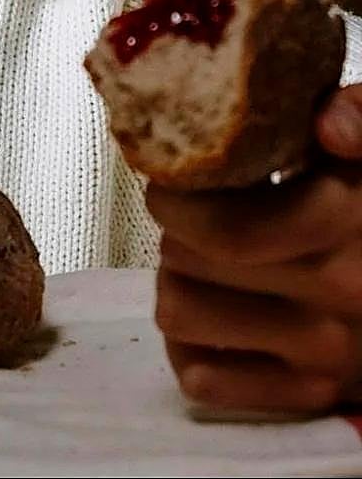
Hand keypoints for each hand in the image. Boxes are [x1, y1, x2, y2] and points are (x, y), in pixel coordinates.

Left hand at [149, 84, 361, 414]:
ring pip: (178, 314)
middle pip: (185, 262)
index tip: (170, 185)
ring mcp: (326, 354)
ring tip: (204, 266)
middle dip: (174, 233)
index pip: (224, 229)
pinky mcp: (311, 397)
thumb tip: (330, 126)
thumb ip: (359, 116)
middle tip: (192, 223)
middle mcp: (340, 294)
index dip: (176, 202)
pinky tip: (216, 318)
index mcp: (346, 222)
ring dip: (177, 284)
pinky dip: (191, 346)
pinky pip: (201, 378)